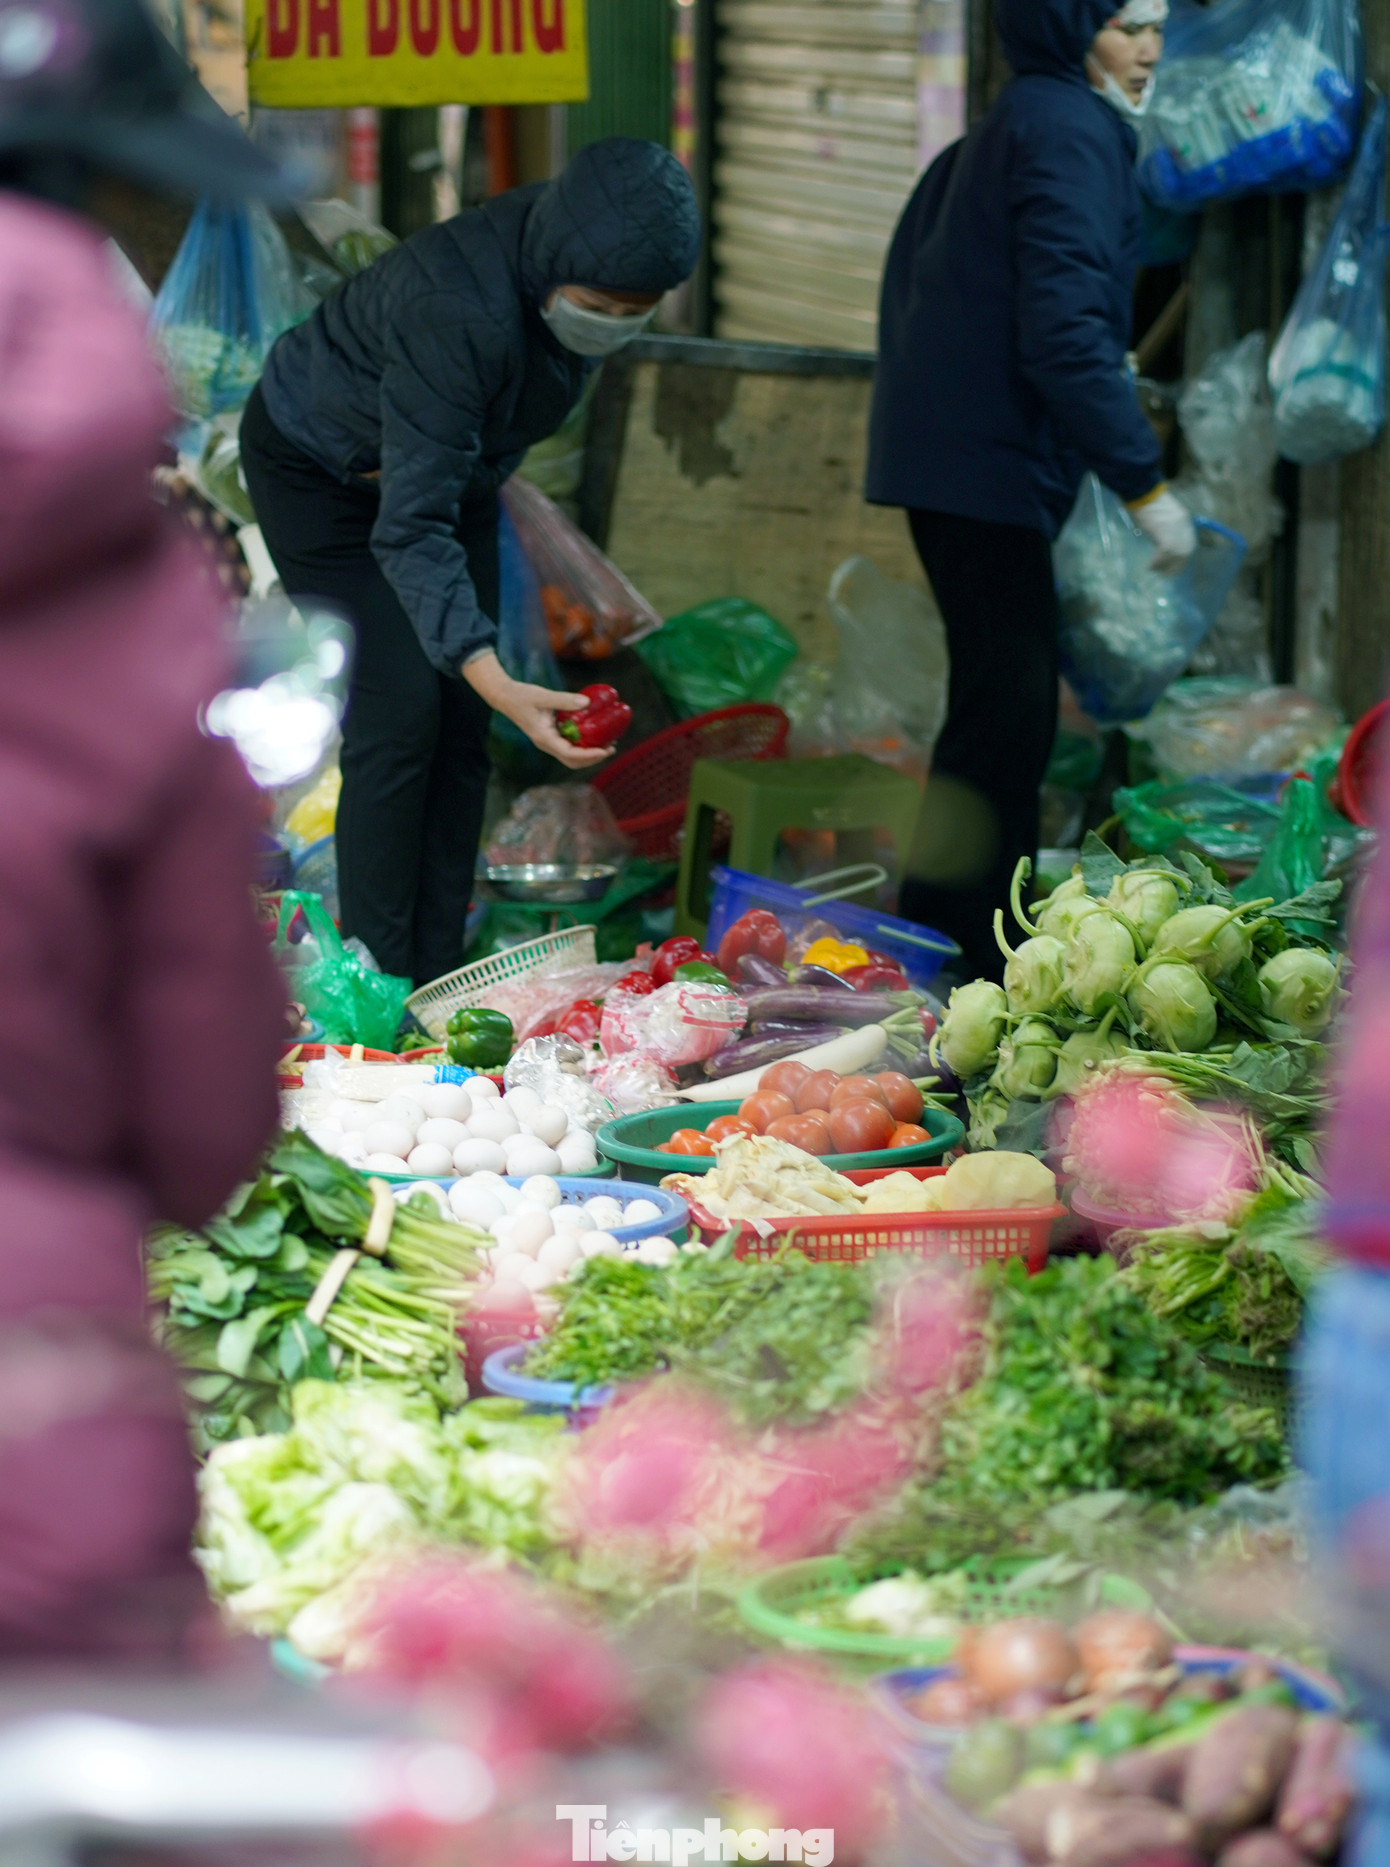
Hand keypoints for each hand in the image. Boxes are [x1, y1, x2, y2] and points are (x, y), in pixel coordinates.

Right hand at [463, 651, 614, 768]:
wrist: (505, 697)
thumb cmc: (522, 696)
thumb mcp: (543, 696)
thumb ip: (564, 700)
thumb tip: (587, 702)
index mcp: (544, 739)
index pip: (569, 754)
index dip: (589, 755)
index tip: (605, 750)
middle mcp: (547, 745)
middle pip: (573, 761)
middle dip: (593, 758)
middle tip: (611, 748)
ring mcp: (549, 742)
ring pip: (572, 757)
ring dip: (590, 754)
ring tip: (608, 744)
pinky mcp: (551, 737)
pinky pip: (569, 746)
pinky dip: (583, 745)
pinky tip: (595, 734)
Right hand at [1128, 487, 1196, 574]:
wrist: (1144, 491)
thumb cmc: (1148, 500)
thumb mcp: (1163, 514)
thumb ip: (1167, 526)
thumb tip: (1162, 539)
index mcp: (1185, 520)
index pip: (1189, 543)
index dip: (1182, 557)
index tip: (1175, 565)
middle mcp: (1185, 527)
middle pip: (1186, 552)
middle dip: (1177, 565)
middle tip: (1166, 574)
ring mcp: (1176, 532)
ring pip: (1176, 556)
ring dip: (1165, 566)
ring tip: (1155, 570)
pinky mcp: (1166, 536)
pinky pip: (1164, 555)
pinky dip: (1156, 562)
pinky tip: (1149, 566)